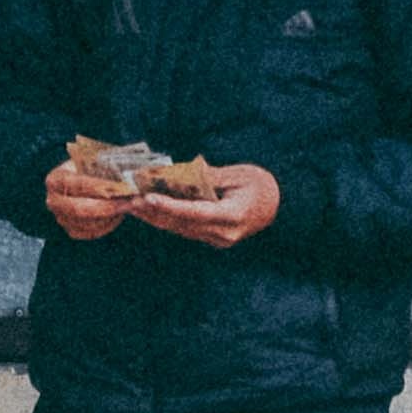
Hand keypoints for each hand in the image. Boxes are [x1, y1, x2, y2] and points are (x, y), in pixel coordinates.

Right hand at [40, 157, 137, 242]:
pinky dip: (108, 224)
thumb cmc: (95, 167)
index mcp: (55, 179)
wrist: (91, 180)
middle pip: (79, 209)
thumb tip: (132, 179)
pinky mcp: (72, 230)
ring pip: (89, 223)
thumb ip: (111, 168)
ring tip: (128, 204)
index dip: (97, 186)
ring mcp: (61, 218)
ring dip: (112, 215)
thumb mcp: (99, 161)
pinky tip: (117, 213)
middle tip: (130, 201)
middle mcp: (53, 200)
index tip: (119, 186)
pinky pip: (91, 232)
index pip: (75, 184)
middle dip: (108, 206)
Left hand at [132, 164, 280, 248]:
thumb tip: (181, 173)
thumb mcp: (238, 174)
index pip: (194, 212)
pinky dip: (168, 218)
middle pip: (182, 224)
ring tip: (134, 205)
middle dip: (154, 212)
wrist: (280, 207)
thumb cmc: (261, 185)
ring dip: (156, 217)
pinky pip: (186, 229)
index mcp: (232, 216)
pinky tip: (152, 210)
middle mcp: (223, 233)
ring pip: (180, 229)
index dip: (168, 206)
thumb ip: (209, 177)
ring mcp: (218, 239)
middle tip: (130, 200)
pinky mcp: (213, 238)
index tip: (148, 198)